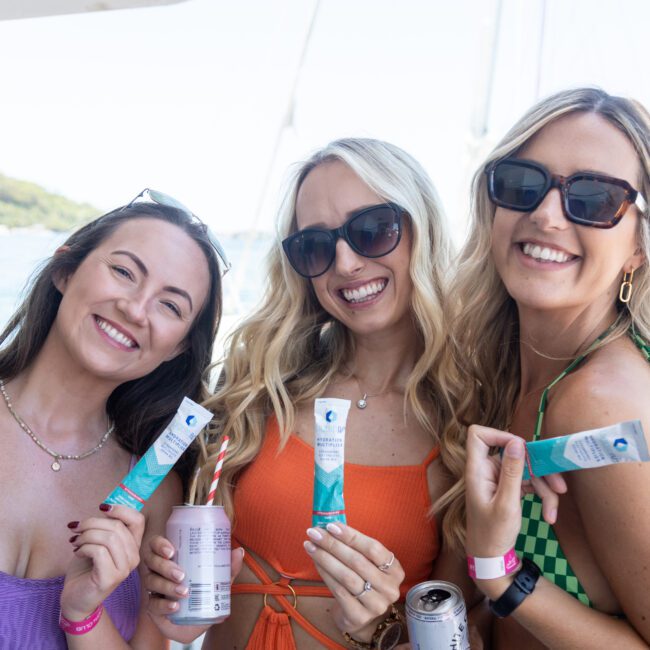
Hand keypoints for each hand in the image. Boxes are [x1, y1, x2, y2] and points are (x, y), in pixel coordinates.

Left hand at [61, 503, 143, 619]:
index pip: (138, 520)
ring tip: (75, 541)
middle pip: (118, 527)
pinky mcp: (111, 578)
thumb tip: (103, 507)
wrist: (75, 600)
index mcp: (133, 546)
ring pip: (109, 538)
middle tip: (76, 528)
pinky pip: (99, 552)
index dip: (121, 509)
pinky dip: (84, 548)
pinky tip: (77, 553)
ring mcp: (124, 569)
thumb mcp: (97, 543)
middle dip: (92, 523)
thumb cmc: (86, 569)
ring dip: (86, 535)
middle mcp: (134, 557)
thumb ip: (105, 528)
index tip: (102, 507)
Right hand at [143, 534, 244, 643]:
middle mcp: (158, 569)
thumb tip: (239, 551)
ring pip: (151, 582)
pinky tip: (175, 606)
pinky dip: (164, 605)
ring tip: (184, 591)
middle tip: (182, 574)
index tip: (172, 551)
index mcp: (170, 556)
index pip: (156, 544)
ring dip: (167, 586)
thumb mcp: (217, 578)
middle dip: (165, 567)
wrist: (197, 620)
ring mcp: (154, 587)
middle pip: (152, 562)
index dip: (160, 545)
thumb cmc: (204, 591)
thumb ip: (227, 567)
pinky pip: (153, 604)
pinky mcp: (153, 606)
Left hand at [304, 522, 403, 640]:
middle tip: (314, 533)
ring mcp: (376, 605)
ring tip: (310, 546)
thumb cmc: (363, 580)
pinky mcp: (359, 616)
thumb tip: (329, 526)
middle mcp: (389, 588)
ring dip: (325, 559)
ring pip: (347, 577)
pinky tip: (315, 563)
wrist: (360, 615)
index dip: (351, 536)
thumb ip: (355, 546)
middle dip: (333, 544)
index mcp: (395, 570)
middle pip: (358, 561)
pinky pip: (338, 591)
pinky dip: (325, 574)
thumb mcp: (368, 563)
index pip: (373, 548)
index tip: (331, 525)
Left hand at [465, 425, 566, 558]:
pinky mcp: (509, 488)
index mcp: (478, 470)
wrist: (492, 558)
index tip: (521, 447)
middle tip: (560, 488)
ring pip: (526, 470)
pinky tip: (550, 515)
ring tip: (553, 512)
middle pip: (514, 454)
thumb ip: (512, 472)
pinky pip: (528, 483)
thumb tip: (517, 442)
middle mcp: (487, 470)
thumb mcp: (506, 503)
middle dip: (539, 470)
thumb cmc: (493, 533)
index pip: (479, 435)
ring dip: (544, 488)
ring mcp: (498, 479)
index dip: (499, 434)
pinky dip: (541, 495)